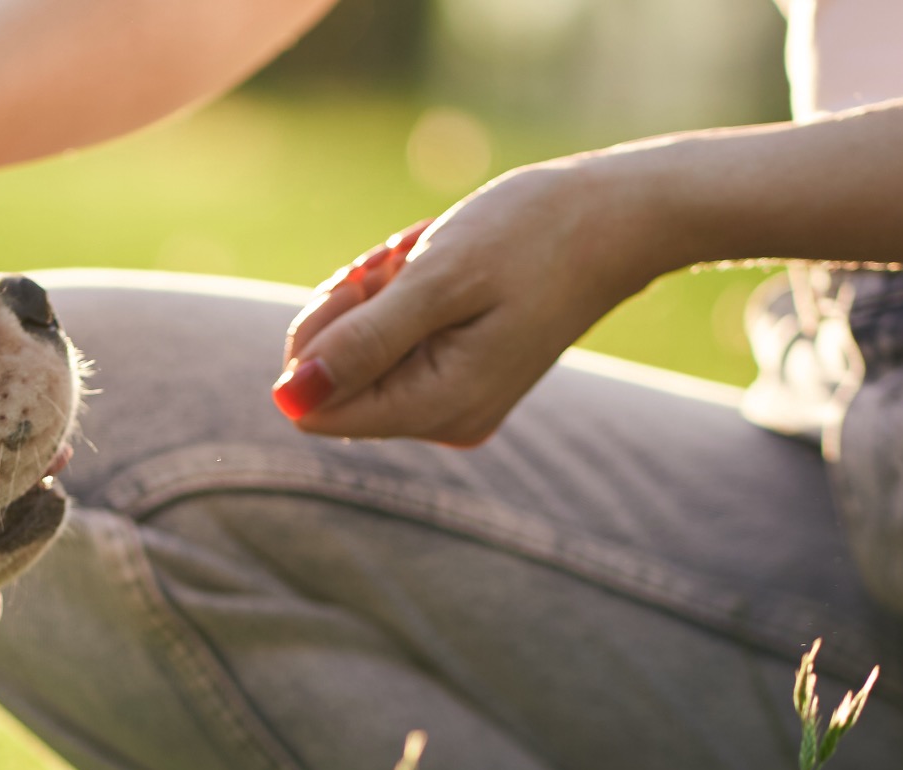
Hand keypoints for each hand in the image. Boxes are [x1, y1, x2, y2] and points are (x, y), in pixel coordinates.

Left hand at [273, 158, 681, 445]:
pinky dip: (403, 293)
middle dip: (353, 308)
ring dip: (379, 292)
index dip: (319, 338)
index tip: (367, 283)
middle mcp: (445, 420)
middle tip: (406, 261)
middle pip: (336, 379)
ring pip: (363, 351)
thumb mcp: (436, 279)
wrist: (616, 217)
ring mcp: (455, 400)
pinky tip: (441, 263)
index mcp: (438, 407)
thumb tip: (287, 397)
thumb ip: (361, 342)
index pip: (315, 406)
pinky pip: (396, 339)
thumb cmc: (532, 235)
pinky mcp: (463, 374)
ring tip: (430, 255)